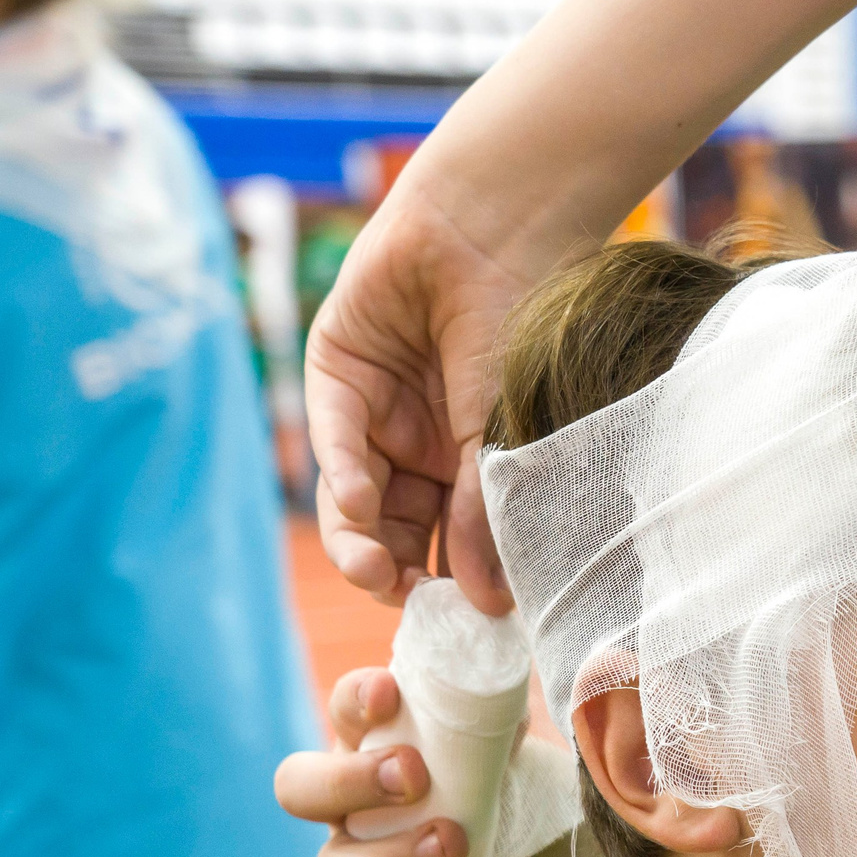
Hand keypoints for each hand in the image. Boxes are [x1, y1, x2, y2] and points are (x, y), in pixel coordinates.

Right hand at [278, 667, 627, 856]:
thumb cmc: (540, 777)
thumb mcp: (532, 735)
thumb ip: (511, 700)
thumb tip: (511, 656)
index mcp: (380, 739)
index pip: (344, 711)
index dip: (355, 700)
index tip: (393, 691)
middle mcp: (357, 803)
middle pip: (299, 790)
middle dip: (347, 779)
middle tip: (412, 775)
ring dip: (391, 856)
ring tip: (453, 841)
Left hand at [305, 192, 546, 613]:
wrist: (494, 230)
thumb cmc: (521, 325)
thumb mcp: (505, 435)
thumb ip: (484, 516)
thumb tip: (490, 606)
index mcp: (469, 465)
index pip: (448, 544)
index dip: (445, 587)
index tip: (452, 627)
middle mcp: (420, 446)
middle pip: (398, 532)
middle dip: (394, 573)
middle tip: (400, 601)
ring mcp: (376, 413)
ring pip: (358, 500)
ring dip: (362, 539)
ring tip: (372, 569)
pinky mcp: (335, 374)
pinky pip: (334, 438)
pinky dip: (343, 475)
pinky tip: (363, 502)